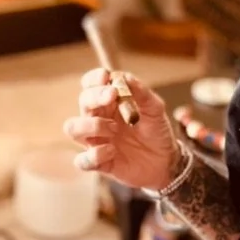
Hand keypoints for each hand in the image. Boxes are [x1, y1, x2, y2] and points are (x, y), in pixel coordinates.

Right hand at [63, 69, 179, 190]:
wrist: (166, 161)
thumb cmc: (156, 132)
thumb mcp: (155, 110)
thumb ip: (142, 93)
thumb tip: (125, 77)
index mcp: (109, 103)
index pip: (90, 85)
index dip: (93, 79)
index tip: (105, 76)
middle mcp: (98, 119)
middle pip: (83, 102)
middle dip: (95, 96)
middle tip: (113, 96)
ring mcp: (96, 141)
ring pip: (72, 128)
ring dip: (92, 125)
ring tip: (114, 129)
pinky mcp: (99, 163)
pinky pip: (82, 160)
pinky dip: (95, 154)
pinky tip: (113, 151)